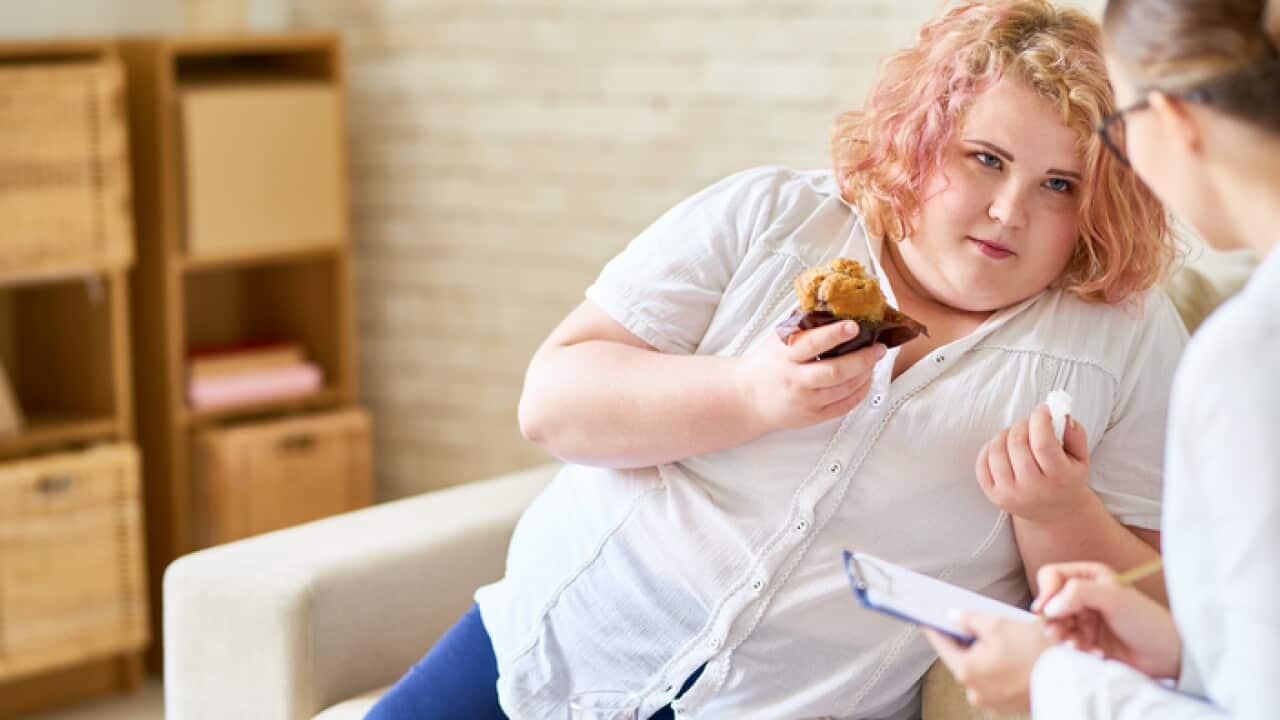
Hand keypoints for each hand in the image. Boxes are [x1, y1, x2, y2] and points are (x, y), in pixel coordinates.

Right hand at [736, 321, 885, 432]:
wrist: (748, 397)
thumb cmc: (767, 363)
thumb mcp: (777, 338)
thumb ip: (801, 322)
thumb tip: (827, 296)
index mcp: (785, 356)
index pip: (812, 343)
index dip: (835, 334)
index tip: (854, 325)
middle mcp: (795, 380)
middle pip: (835, 371)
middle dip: (862, 359)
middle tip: (878, 347)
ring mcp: (805, 400)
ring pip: (844, 389)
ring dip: (865, 373)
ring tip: (874, 360)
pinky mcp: (813, 416)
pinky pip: (844, 406)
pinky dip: (860, 391)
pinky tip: (866, 379)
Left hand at [924, 613, 1051, 714]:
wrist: (1071, 680)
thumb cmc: (1034, 652)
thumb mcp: (998, 625)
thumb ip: (969, 619)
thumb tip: (953, 617)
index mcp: (966, 671)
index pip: (941, 644)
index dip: (936, 627)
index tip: (928, 618)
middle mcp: (974, 691)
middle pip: (962, 658)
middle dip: (968, 640)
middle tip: (975, 623)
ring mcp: (991, 702)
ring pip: (981, 671)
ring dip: (986, 655)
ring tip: (1003, 639)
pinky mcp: (1008, 706)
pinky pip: (996, 682)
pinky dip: (1000, 669)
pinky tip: (1014, 656)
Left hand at [976, 404, 1095, 522]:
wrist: (1054, 514)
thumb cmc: (1066, 479)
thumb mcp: (1081, 458)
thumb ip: (1075, 433)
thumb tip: (1060, 413)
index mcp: (1059, 479)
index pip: (1042, 444)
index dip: (1040, 420)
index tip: (1043, 409)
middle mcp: (1033, 489)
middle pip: (1017, 443)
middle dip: (1023, 424)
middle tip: (1031, 423)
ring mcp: (1010, 494)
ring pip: (997, 450)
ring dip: (1006, 433)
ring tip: (1018, 435)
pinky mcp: (993, 495)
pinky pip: (982, 462)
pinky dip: (990, 448)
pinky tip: (1004, 448)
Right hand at [1034, 562, 1181, 678]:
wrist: (1165, 654)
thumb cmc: (1145, 620)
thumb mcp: (1113, 598)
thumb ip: (1078, 593)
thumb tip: (1048, 607)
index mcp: (1088, 576)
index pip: (1051, 575)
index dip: (1045, 591)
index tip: (1045, 610)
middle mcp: (1082, 595)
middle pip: (1048, 603)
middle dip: (1053, 620)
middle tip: (1062, 633)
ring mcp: (1082, 619)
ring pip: (1053, 625)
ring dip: (1064, 637)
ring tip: (1080, 646)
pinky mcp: (1084, 640)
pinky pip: (1065, 644)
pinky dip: (1076, 650)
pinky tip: (1095, 654)